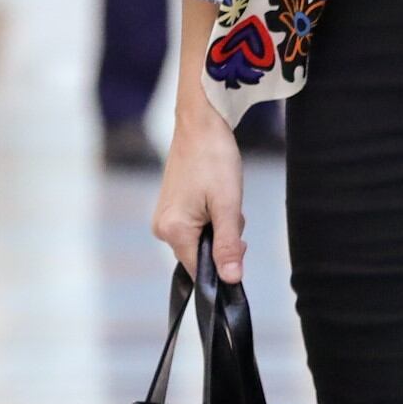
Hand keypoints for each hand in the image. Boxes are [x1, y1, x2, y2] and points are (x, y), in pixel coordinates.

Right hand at [152, 89, 249, 282]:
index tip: (240, 243)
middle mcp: (162, 228)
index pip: (200, 270)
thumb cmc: (214, 159)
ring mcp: (165, 218)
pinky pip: (196, 226)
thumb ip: (228, 245)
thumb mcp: (228, 204)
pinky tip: (217, 196)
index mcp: (173, 231)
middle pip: (202, 255)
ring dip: (220, 226)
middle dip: (223, 240)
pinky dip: (212, 217)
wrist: (201, 123)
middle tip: (232, 210)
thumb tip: (231, 280)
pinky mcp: (171, 208)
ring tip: (224, 197)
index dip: (224, 264)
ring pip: (202, 239)